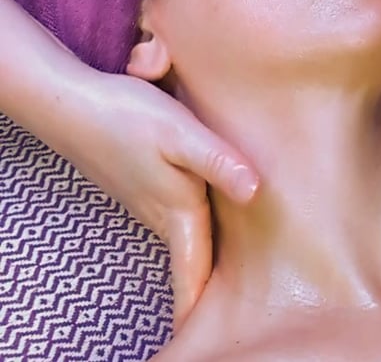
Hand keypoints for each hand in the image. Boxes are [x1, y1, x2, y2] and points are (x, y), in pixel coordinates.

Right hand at [57, 71, 258, 330]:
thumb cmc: (127, 116)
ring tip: (227, 284)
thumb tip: (254, 191)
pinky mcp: (144, 187)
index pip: (194, 272)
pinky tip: (208, 230)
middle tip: (240, 309)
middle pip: (193, 263)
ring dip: (202, 265)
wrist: (70, 104)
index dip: (200, 306)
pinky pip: (177, 221)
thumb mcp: (180, 133)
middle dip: (209, 290)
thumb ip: (217, 162)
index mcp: (178, 209)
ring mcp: (150, 203)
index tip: (213, 333)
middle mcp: (163, 215)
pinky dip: (195, 236)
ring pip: (186, 242)